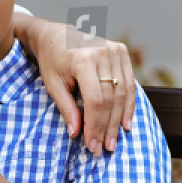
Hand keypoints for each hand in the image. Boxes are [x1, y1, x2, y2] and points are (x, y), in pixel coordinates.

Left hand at [28, 20, 135, 154]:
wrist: (55, 35)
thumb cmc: (52, 61)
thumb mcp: (53, 85)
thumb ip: (67, 108)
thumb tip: (76, 134)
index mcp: (82, 58)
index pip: (95, 100)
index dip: (95, 125)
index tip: (92, 145)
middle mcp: (101, 52)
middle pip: (110, 98)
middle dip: (107, 126)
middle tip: (105, 147)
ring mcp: (114, 49)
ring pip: (122, 92)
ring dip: (119, 119)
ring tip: (114, 140)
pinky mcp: (121, 50)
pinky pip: (129, 82)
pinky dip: (128, 104)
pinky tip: (125, 122)